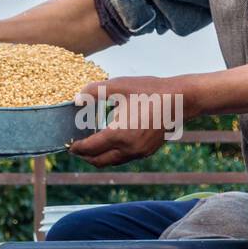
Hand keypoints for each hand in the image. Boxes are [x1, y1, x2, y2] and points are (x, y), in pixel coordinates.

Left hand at [69, 75, 197, 167]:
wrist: (180, 100)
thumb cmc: (149, 90)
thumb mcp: (119, 86)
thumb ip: (94, 91)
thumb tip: (76, 98)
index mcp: (119, 134)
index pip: (90, 148)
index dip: (76, 147)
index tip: (68, 144)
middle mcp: (128, 148)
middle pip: (99, 161)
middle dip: (84, 156)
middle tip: (75, 148)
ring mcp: (139, 152)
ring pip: (112, 162)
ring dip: (98, 157)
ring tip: (89, 147)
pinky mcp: (147, 152)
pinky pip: (124, 158)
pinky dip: (112, 155)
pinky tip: (109, 143)